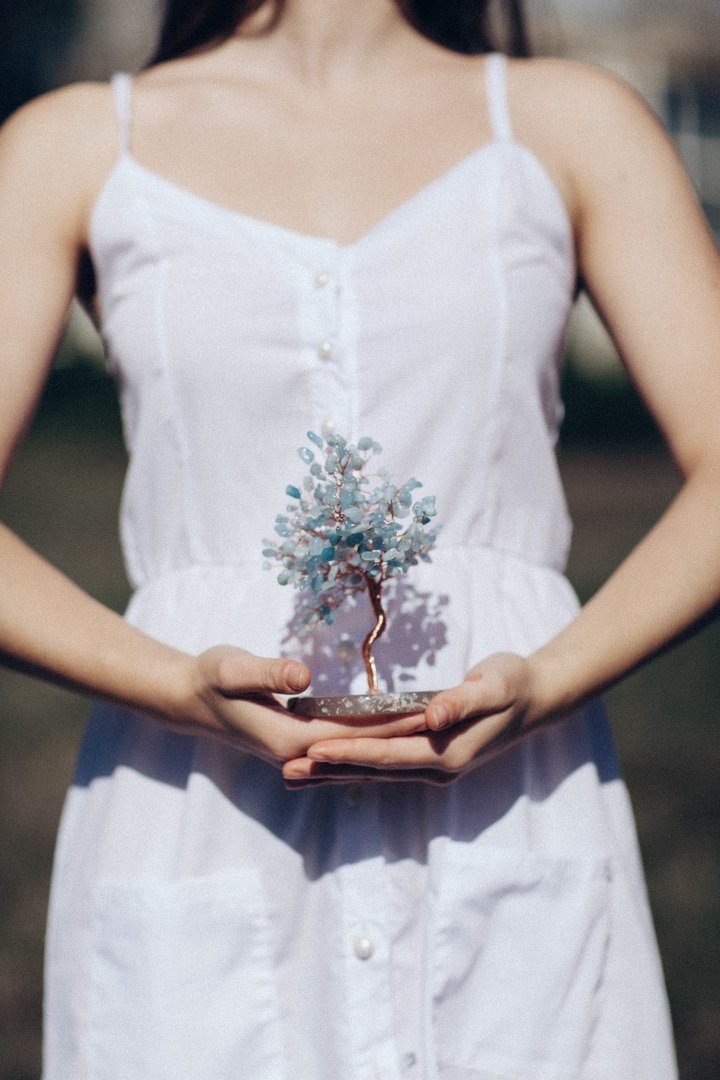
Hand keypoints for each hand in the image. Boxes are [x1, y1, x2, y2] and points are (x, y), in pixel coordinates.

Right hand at [173, 644, 428, 768]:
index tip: (430, 709)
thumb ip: (266, 673)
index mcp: (289, 738)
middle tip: (450, 714)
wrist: (188, 698)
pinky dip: (373, 732)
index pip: (354, 733)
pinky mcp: (298, 741)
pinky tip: (396, 721)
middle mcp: (298, 752)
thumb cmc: (210, 677)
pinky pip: (345, 740)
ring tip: (435, 718)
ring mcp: (299, 750)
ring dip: (393, 733)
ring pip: (357, 745)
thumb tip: (302, 678)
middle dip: (406, 730)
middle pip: (363, 744)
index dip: (393, 721)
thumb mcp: (231, 668)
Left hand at [282, 652, 553, 786]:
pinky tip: (328, 765)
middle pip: (373, 772)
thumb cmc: (512, 684)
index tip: (314, 750)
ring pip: (373, 773)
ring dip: (333, 774)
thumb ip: (462, 700)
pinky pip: (384, 766)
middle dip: (328, 772)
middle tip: (285, 771)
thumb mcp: (493, 685)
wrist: (535, 699)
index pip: (388, 755)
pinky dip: (353, 766)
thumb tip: (434, 717)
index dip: (350, 753)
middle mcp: (437, 769)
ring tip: (293, 775)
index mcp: (448, 752)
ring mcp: (432, 768)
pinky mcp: (429, 759)